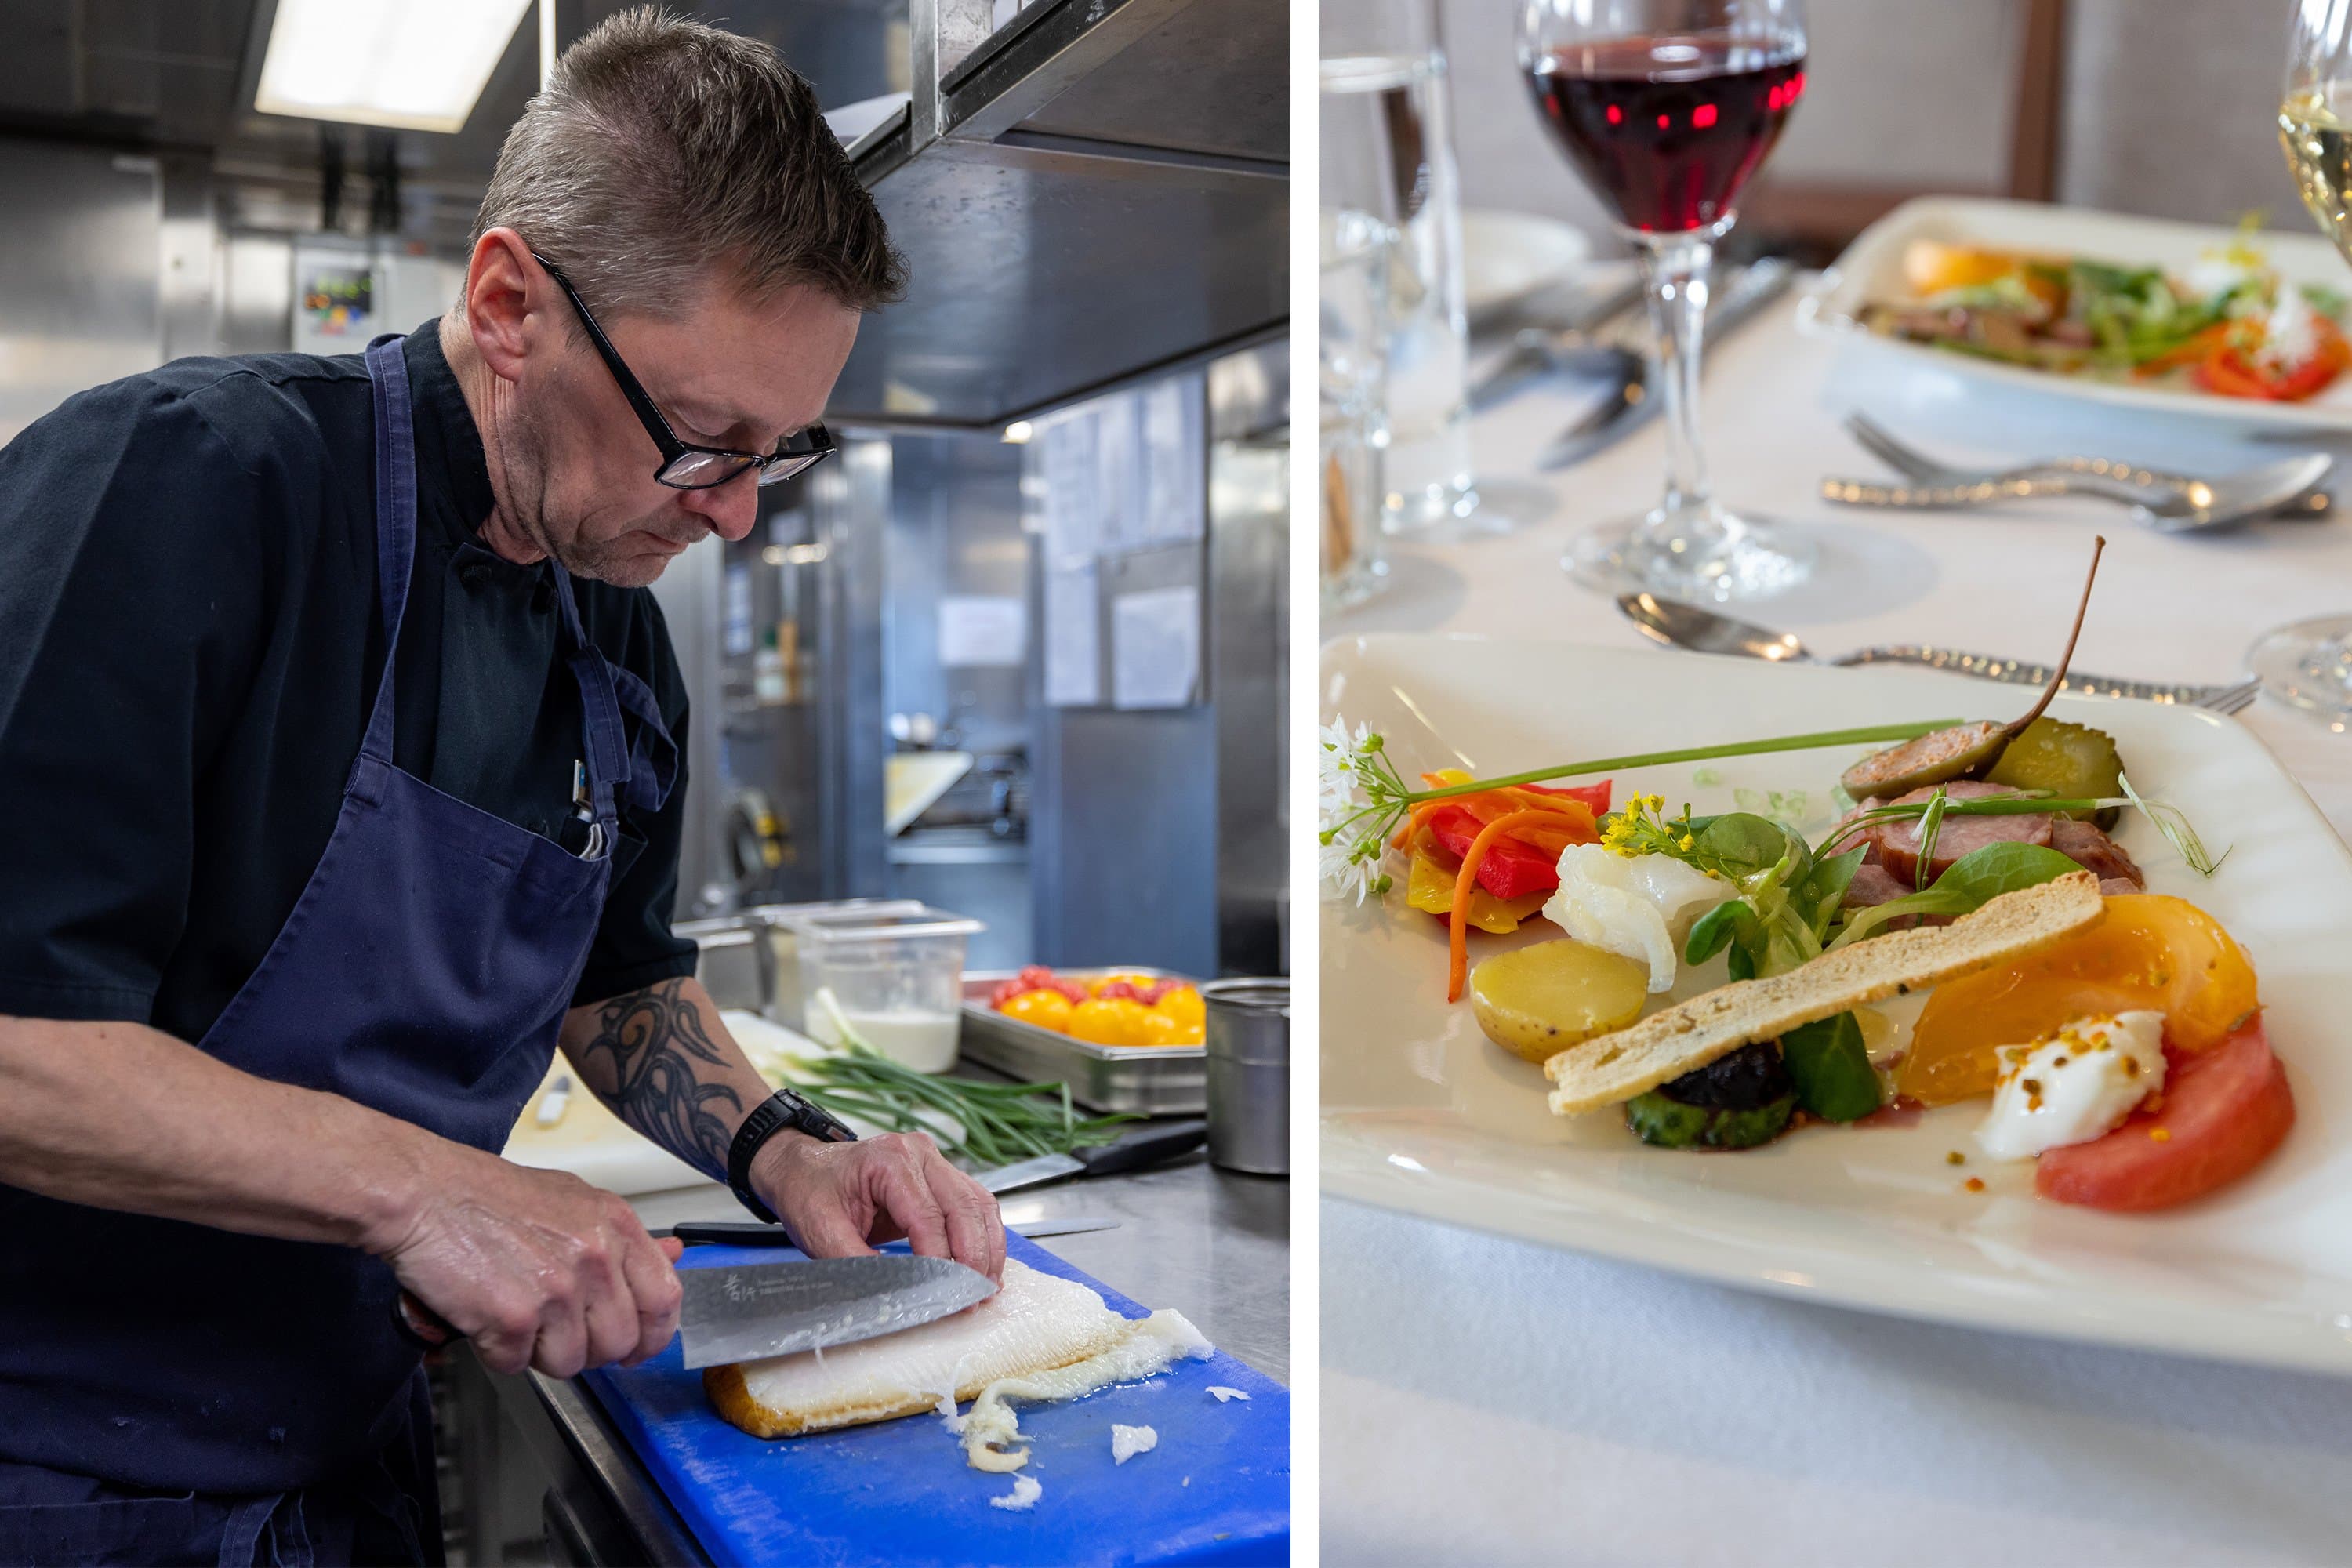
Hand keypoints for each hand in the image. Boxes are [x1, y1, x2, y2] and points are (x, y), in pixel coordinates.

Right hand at [368, 1142, 684, 1376]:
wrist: (422, 1192)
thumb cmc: (487, 1196)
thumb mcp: (572, 1200)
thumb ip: (622, 1237)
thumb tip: (674, 1254)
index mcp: (616, 1226)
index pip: (665, 1298)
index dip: (653, 1334)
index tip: (636, 1347)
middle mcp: (596, 1257)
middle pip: (618, 1343)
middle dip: (586, 1349)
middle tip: (551, 1330)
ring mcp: (557, 1289)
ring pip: (570, 1362)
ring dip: (538, 1352)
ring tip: (512, 1315)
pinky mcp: (514, 1318)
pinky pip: (516, 1364)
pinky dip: (495, 1351)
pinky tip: (483, 1316)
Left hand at [753, 1131, 1005, 1282]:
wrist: (803, 1168)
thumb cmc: (809, 1190)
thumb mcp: (821, 1230)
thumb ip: (856, 1262)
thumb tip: (892, 1294)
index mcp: (890, 1160)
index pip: (928, 1217)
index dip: (940, 1260)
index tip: (944, 1296)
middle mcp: (920, 1154)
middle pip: (965, 1207)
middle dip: (974, 1257)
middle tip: (973, 1297)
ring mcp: (934, 1162)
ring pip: (979, 1204)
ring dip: (987, 1248)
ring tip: (986, 1288)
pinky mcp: (940, 1177)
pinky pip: (974, 1204)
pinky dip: (984, 1237)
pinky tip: (985, 1267)